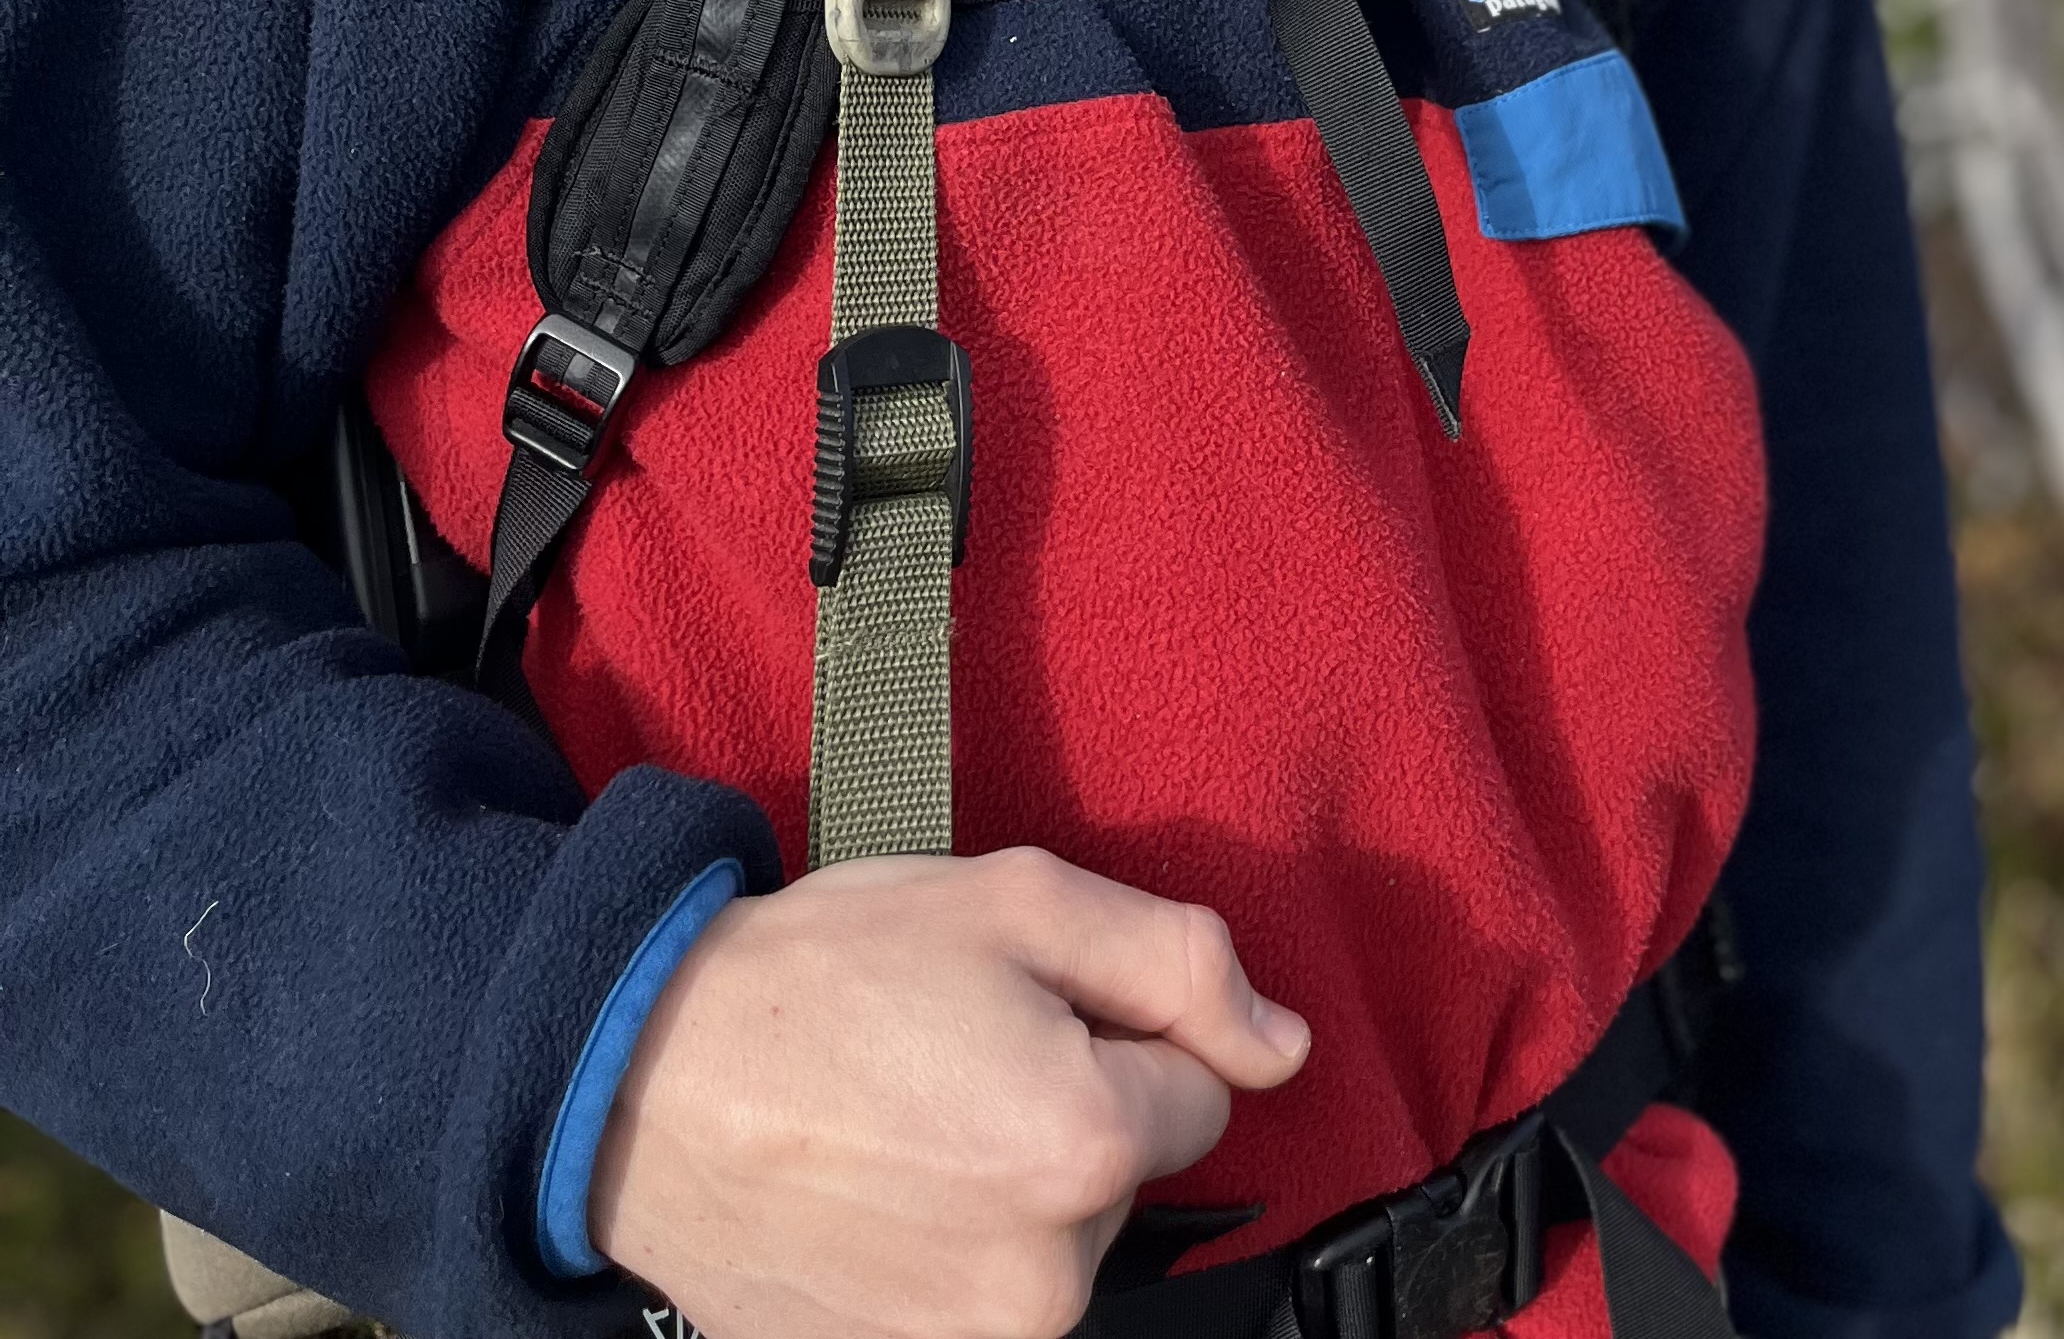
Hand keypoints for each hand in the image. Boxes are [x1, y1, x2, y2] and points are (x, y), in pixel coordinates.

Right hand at [586, 844, 1311, 1338]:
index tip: (1018, 1008)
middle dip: (1065, 1109)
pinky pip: (976, 1299)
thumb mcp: (1017, 901)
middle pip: (1121, 1175)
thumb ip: (1180, 964)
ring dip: (1003, 1185)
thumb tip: (1285, 1047)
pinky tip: (873, 1190)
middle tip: (947, 1053)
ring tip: (899, 1121)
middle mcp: (1044, 1278)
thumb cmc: (826, 976)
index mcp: (1085, 1146)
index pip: (1198, 1089)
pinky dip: (943, 1248)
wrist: (642, 1082)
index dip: (1119, 1030)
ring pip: (1052, 1242)